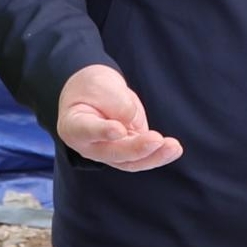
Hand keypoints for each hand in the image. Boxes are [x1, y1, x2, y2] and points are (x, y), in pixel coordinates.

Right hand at [56, 64, 182, 171]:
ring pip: (131, 161)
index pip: (87, 131)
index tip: (117, 129)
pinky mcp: (128, 150)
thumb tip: (132, 122)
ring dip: (154, 156)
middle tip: (156, 140)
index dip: (102, 132)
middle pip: (113, 152)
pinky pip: (144, 157)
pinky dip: (159, 154)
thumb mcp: (100, 85)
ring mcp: (110, 151)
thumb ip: (116, 104)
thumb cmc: (92, 88)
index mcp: (74, 126)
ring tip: (173, 147)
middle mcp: (91, 146)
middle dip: (136, 148)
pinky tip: (173, 148)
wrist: (94, 93)